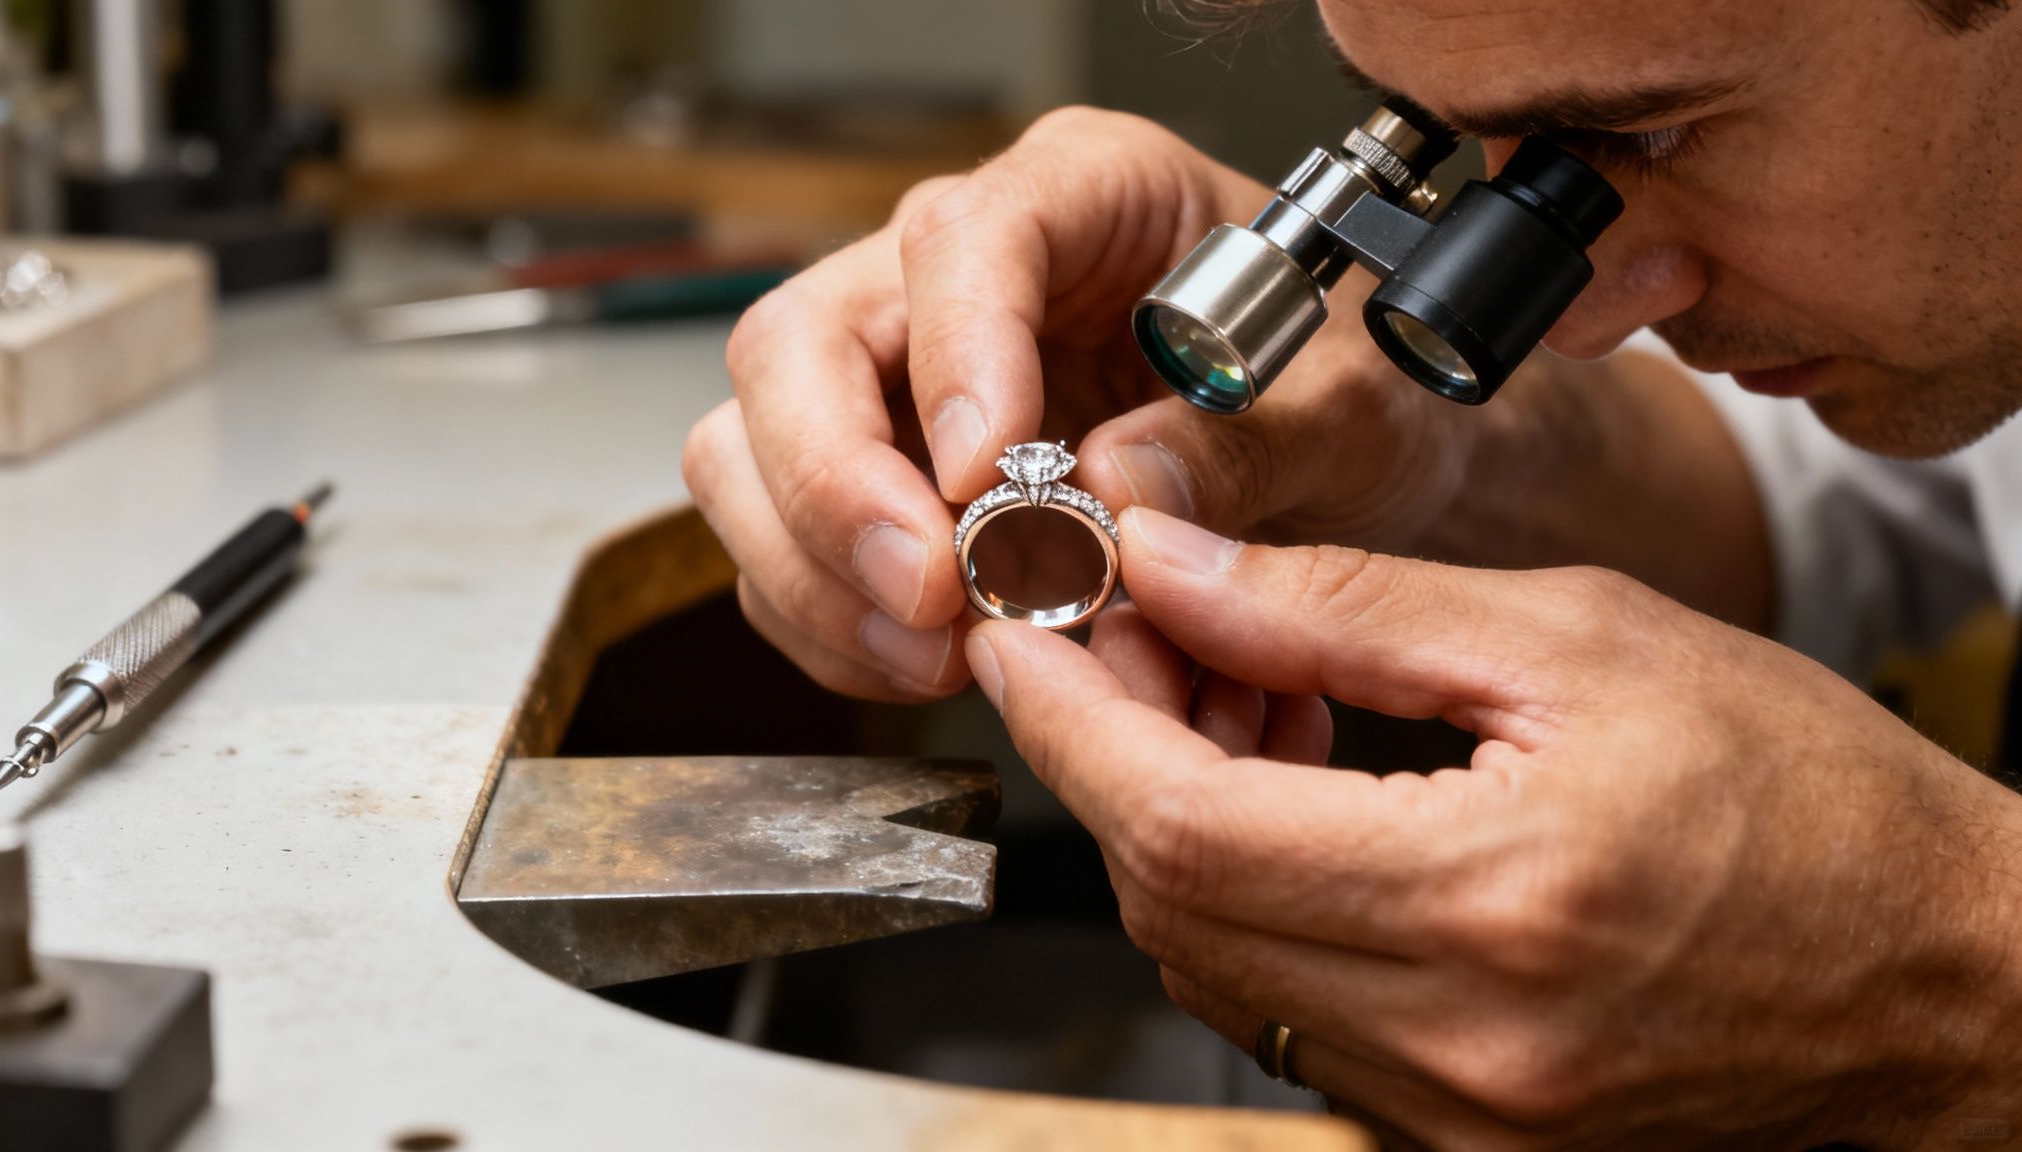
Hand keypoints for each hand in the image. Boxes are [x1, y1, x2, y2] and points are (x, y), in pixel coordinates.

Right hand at [684, 107, 1470, 702]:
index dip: (955, 360)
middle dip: (837, 490)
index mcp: (1087, 193)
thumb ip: (1237, 447)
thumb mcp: (1342, 411)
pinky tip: (932, 662)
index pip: (963, 241)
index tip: (986, 481)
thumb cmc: (1336, 390)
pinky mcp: (879, 476)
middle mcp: (961, 274)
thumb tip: (1110, 494)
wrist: (1340, 451)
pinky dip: (841, 626)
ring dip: (823, 575)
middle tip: (932, 599)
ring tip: (942, 653)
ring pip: (752, 452)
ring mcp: (900, 376)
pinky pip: (789, 550)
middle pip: (800, 347)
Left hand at [964, 505, 2021, 1148]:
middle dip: (1110, 751)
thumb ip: (1347, 606)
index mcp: (1490, 898)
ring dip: (1176, 818)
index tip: (1015, 630)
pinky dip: (1251, 891)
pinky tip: (1297, 792)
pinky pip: (1286, 1008)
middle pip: (1168, 897)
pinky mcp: (1458, 1137)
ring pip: (1209, 958)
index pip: (1178, 820)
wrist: (1945, 974)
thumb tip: (1172, 566)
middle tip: (1136, 634)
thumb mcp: (1583, 642)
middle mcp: (1456, 1040)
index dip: (1066, 718)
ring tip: (1240, 692)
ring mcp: (1452, 1114)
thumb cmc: (1814, 799)